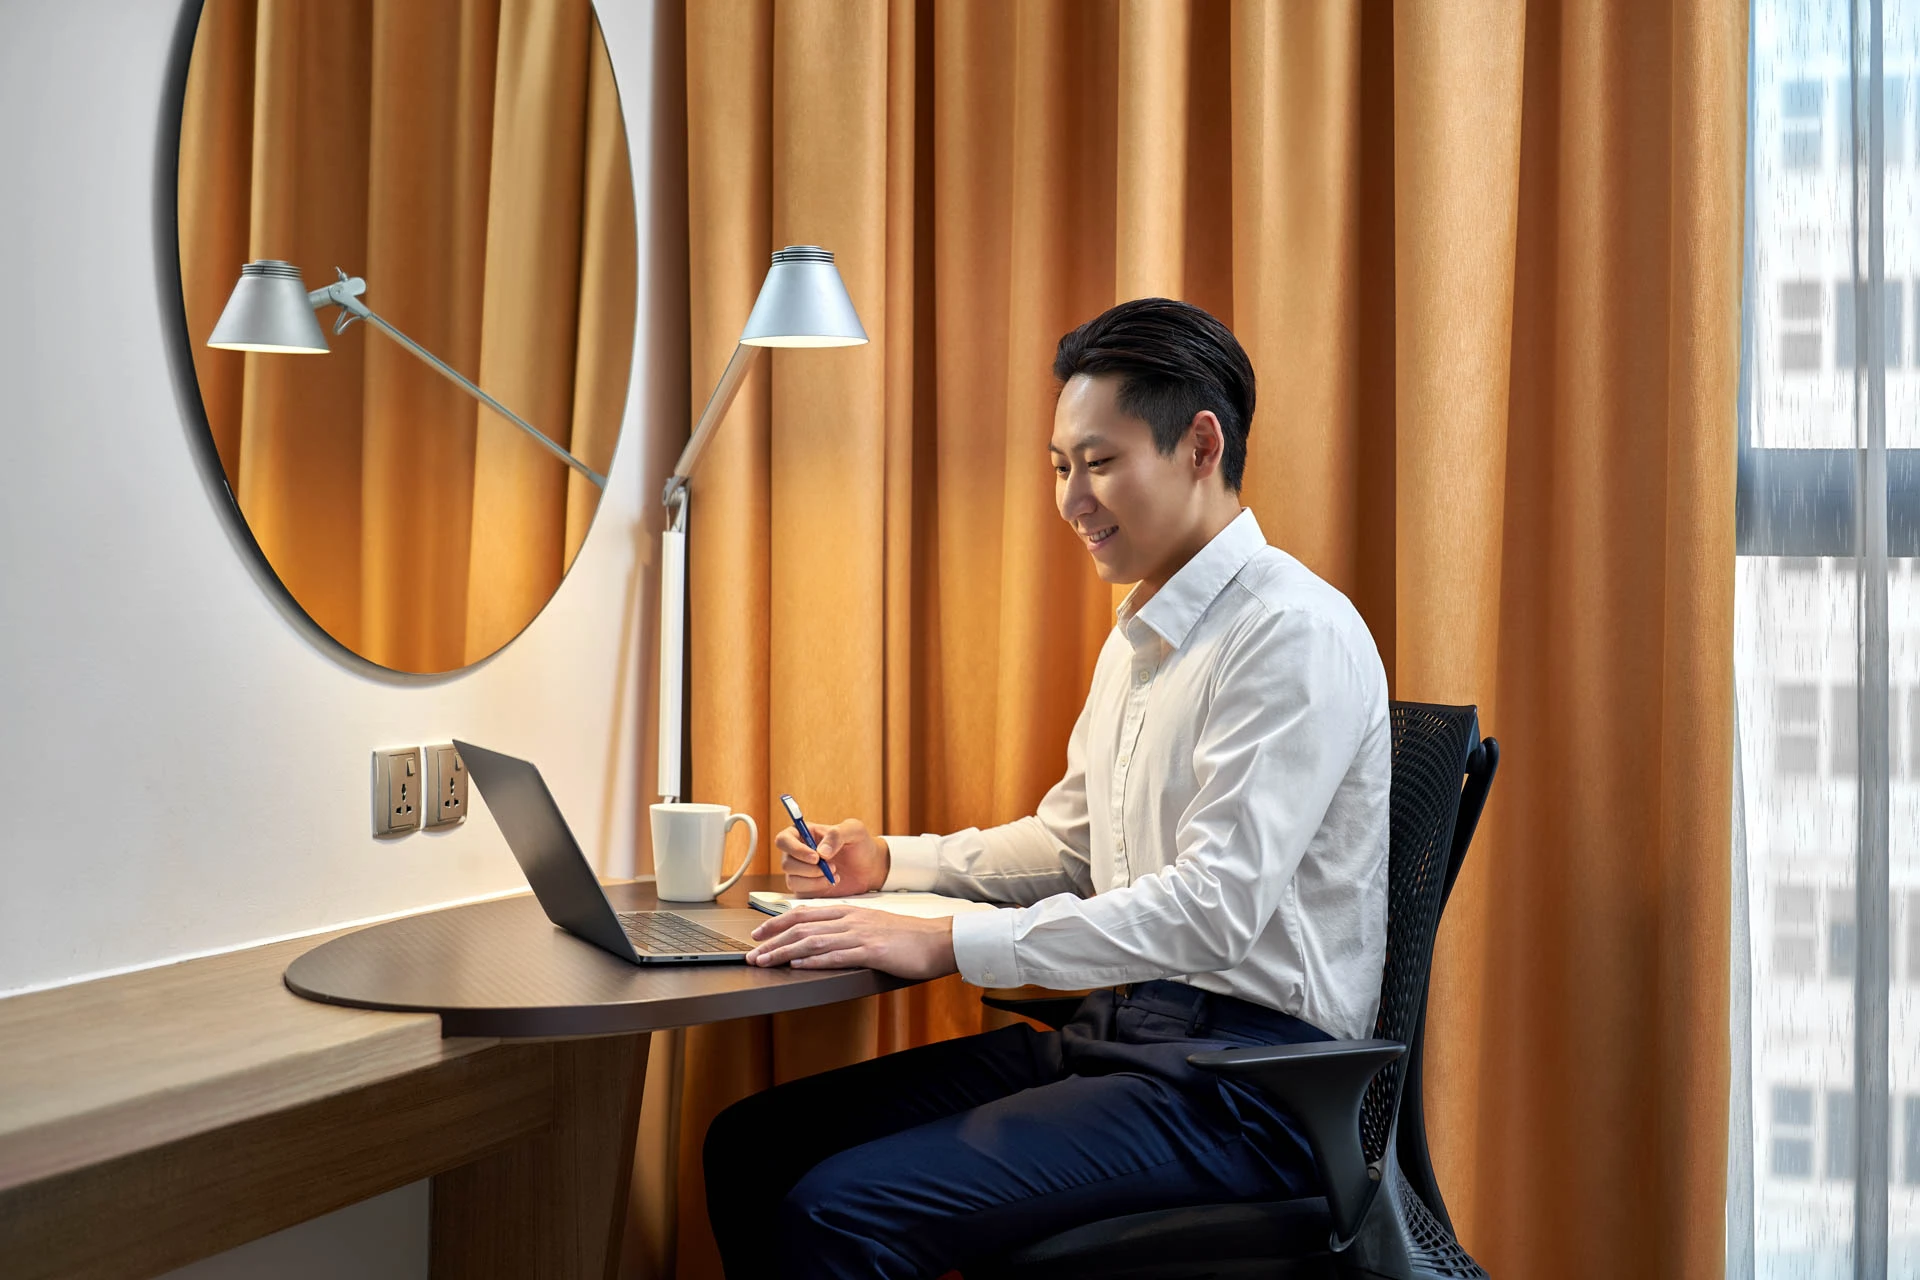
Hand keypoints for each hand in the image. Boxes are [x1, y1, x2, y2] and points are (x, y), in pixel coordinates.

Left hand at [746, 906, 956, 979]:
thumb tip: (822, 940)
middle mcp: (850, 919)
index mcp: (849, 911)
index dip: (776, 923)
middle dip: (772, 940)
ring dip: (784, 952)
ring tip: (765, 962)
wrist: (938, 940)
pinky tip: (798, 966)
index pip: (804, 914)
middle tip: (752, 953)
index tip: (757, 933)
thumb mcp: (872, 925)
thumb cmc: (908, 936)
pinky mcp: (872, 952)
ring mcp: (861, 934)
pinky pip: (837, 955)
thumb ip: (848, 929)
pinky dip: (814, 961)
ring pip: (813, 941)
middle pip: (802, 927)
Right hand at [775, 817, 889, 895]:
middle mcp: (797, 853)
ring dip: (814, 879)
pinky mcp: (806, 888)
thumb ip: (836, 835)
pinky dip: (817, 888)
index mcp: (803, 834)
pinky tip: (833, 881)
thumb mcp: (853, 830)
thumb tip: (820, 852)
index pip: (783, 840)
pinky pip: (801, 892)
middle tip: (832, 866)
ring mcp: (800, 872)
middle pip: (786, 863)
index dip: (795, 849)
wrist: (870, 867)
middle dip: (809, 868)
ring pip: (792, 880)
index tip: (815, 857)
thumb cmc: (860, 844)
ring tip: (835, 872)